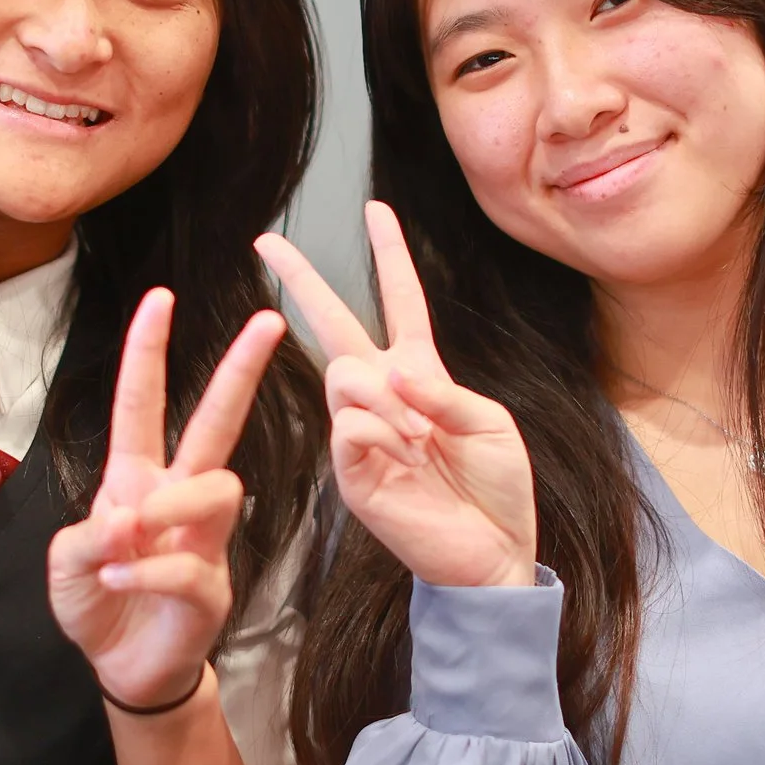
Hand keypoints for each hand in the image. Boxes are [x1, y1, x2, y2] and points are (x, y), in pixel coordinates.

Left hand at [49, 289, 287, 711]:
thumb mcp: (67, 563)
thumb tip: (127, 520)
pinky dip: (148, 572)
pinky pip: (192, 566)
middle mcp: (177, 498)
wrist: (125, 668)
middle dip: (239, 372)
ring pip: (217, 491)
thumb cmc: (99, 603)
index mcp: (136, 478)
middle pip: (217, 423)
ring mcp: (203, 540)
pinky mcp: (212, 589)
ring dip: (169, 508)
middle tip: (267, 321)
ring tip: (128, 536)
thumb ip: (87, 537)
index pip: (143, 404)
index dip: (148, 352)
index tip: (160, 298)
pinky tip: (117, 581)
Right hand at [255, 203, 536, 589]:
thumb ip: (444, 393)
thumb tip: (390, 375)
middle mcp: (384, 397)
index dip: (389, 255)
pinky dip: (383, 434)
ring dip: (385, 400)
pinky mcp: (351, 471)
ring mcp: (362, 432)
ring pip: (343, 378)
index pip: (398, 301)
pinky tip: (407, 458)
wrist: (493, 554)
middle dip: (302, 279)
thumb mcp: (489, 424)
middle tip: (268, 241)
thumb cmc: (497, 490)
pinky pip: (350, 427)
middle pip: (334, 324)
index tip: (375, 210)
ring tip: (418, 440)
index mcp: (421, 376)